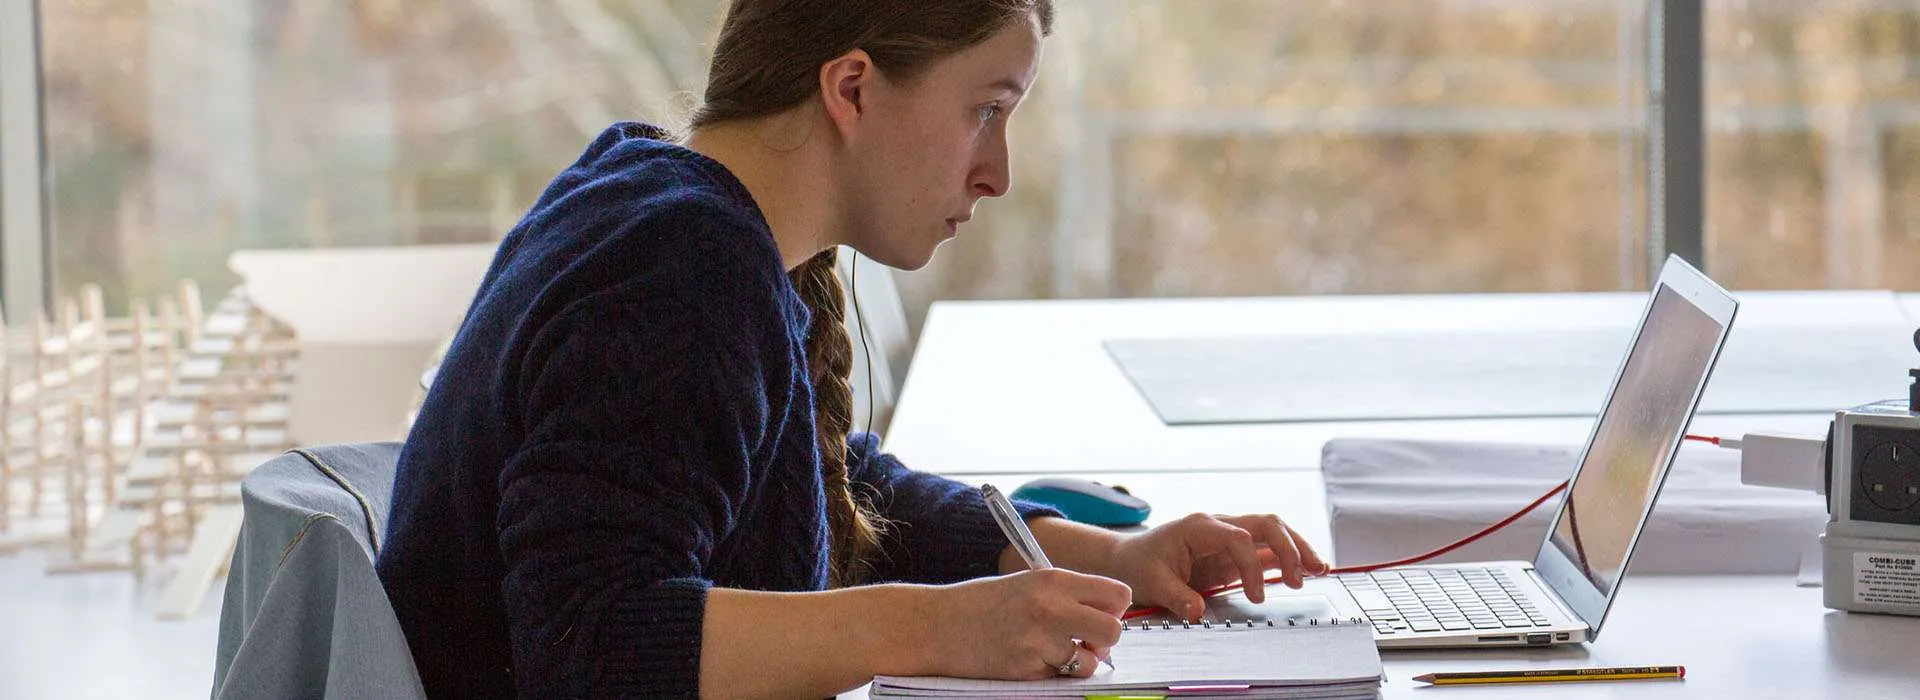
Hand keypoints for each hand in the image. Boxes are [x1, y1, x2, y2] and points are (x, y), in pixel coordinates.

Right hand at [928, 568, 1130, 679]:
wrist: (937, 625)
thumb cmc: (983, 603)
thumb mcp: (1028, 583)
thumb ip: (1068, 595)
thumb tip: (1108, 615)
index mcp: (1054, 580)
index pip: (1117, 594)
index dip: (1114, 609)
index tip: (1099, 614)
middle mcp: (1051, 608)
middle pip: (1113, 630)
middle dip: (1105, 641)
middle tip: (1085, 641)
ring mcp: (1039, 641)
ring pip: (1090, 662)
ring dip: (1077, 662)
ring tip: (1052, 652)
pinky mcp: (1027, 669)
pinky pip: (1060, 677)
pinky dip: (1051, 673)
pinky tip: (1028, 658)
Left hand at [1106, 513, 1328, 620]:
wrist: (1128, 558)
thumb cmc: (1138, 564)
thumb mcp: (1152, 582)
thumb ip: (1176, 595)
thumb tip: (1198, 611)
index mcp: (1199, 527)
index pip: (1238, 538)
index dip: (1252, 567)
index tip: (1257, 597)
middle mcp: (1219, 525)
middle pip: (1265, 524)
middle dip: (1288, 548)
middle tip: (1300, 578)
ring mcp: (1229, 536)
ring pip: (1272, 532)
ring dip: (1296, 549)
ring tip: (1319, 570)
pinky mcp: (1234, 552)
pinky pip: (1267, 549)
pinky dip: (1288, 558)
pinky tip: (1307, 570)